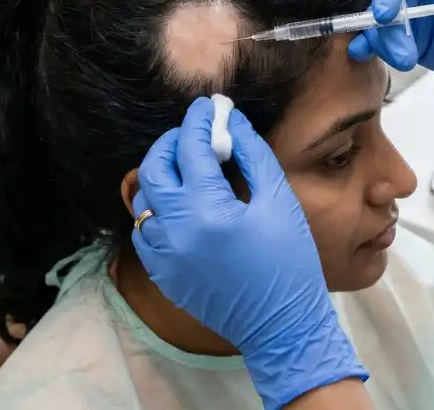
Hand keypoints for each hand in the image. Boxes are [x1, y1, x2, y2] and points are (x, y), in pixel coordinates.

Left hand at [131, 98, 367, 409]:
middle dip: (171, 142)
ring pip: (143, 200)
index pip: (190, 148)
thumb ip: (252, 154)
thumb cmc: (290, 261)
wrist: (282, 327)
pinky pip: (144, 231)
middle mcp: (176, 232)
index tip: (207, 106)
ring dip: (161, 175)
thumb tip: (231, 121)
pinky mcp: (162, 274)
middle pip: (153, 168)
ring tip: (187, 167)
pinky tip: (180, 206)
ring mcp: (163, 256)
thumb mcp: (279, 201)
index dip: (198, 120)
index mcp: (208, 211)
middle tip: (193, 133)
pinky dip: (156, 210)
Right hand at [348, 0, 433, 130]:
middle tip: (402, 53)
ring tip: (405, 63)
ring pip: (383, 23)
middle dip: (387, 25)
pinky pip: (385, 41)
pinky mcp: (413, 41)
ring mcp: (416, 15)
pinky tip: (362, 54)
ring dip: (384, 42)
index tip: (384, 14)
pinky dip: (372, 47)